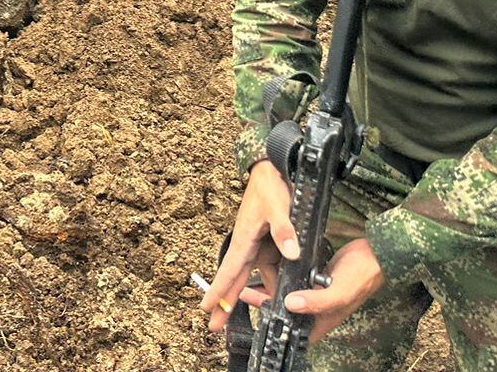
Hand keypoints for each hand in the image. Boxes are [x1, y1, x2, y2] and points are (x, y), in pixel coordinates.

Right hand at [201, 159, 298, 332]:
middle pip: (235, 280)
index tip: (205, 308)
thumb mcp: (278, 207)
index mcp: (244, 240)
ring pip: (253, 277)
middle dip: (223, 303)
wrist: (272, 170)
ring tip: (239, 316)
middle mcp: (248, 247)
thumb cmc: (270, 187)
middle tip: (213, 327)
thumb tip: (290, 254)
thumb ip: (284, 230)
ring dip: (249, 296)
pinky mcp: (269, 244)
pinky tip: (275, 296)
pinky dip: (269, 282)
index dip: (218, 290)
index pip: (229, 270)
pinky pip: (269, 268)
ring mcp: (258, 246)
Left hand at [237, 237, 384, 340]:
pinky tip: (269, 268)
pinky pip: (295, 280)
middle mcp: (318, 308)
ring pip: (290, 295)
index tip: (258, 318)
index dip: (278, 329)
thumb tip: (290, 304)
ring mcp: (316, 292)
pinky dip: (282, 276)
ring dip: (272, 290)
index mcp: (323, 318)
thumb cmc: (362, 275)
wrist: (374, 253)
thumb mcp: (339, 292)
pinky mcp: (315, 277)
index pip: (296, 332)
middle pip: (288, 312)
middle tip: (246, 295)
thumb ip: (316, 301)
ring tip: (250, 284)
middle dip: (267, 305)